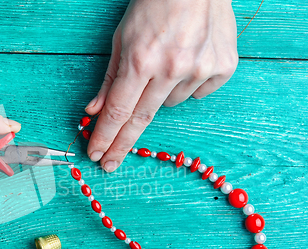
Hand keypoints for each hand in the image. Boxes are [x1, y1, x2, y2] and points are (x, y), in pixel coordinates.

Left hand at [84, 0, 237, 171]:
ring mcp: (200, 69)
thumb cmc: (154, 5)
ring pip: (170, 104)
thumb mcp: (121, 37)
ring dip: (160, 93)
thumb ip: (109, 78)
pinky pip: (198, 93)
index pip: (118, 111)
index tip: (97, 155)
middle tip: (111, 163)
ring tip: (165, 63)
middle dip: (122, 144)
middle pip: (141, 119)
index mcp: (141, 60)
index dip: (105, 136)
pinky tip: (187, 61)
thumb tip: (94, 111)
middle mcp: (171, 68)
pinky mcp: (223, 67)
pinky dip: (187, 84)